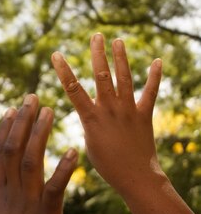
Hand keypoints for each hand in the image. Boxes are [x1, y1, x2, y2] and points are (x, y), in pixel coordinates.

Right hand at [0, 95, 76, 213]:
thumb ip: (0, 209)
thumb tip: (0, 204)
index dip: (6, 130)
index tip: (12, 109)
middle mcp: (9, 192)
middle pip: (12, 148)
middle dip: (23, 121)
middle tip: (32, 96)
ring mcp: (25, 204)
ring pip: (30, 161)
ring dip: (40, 134)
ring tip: (50, 111)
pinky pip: (54, 190)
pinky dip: (62, 169)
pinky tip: (72, 151)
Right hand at [50, 33, 162, 194]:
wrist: (136, 178)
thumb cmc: (107, 165)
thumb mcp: (90, 143)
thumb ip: (90, 123)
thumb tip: (91, 111)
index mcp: (91, 118)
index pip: (72, 89)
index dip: (63, 70)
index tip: (56, 54)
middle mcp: (109, 109)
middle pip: (101, 76)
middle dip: (98, 54)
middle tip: (96, 36)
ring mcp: (128, 110)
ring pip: (124, 78)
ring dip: (121, 58)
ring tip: (118, 41)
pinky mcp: (145, 115)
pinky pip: (151, 92)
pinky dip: (154, 76)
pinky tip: (157, 61)